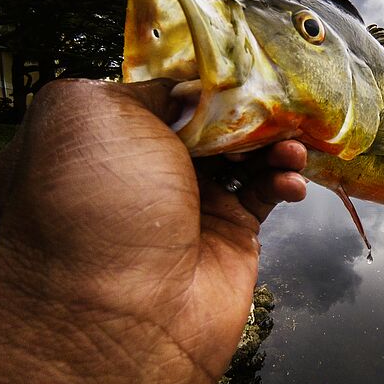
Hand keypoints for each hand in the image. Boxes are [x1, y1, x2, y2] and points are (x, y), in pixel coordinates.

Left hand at [0, 79, 306, 383]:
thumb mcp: (91, 113)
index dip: (194, 81)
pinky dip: (285, 178)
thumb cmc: (95, 205)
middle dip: (242, 106)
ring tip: (291, 140)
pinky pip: (265, 193)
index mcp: (94, 141)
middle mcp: (139, 174)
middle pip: (205, 122)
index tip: (233, 65)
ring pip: (242, 154)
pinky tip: (292, 177)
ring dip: (271, 140)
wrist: (122, 318)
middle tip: (276, 95)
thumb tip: (187, 95)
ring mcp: (185, 207)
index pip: (153, 95)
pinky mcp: (228, 236)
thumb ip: (141, 89)